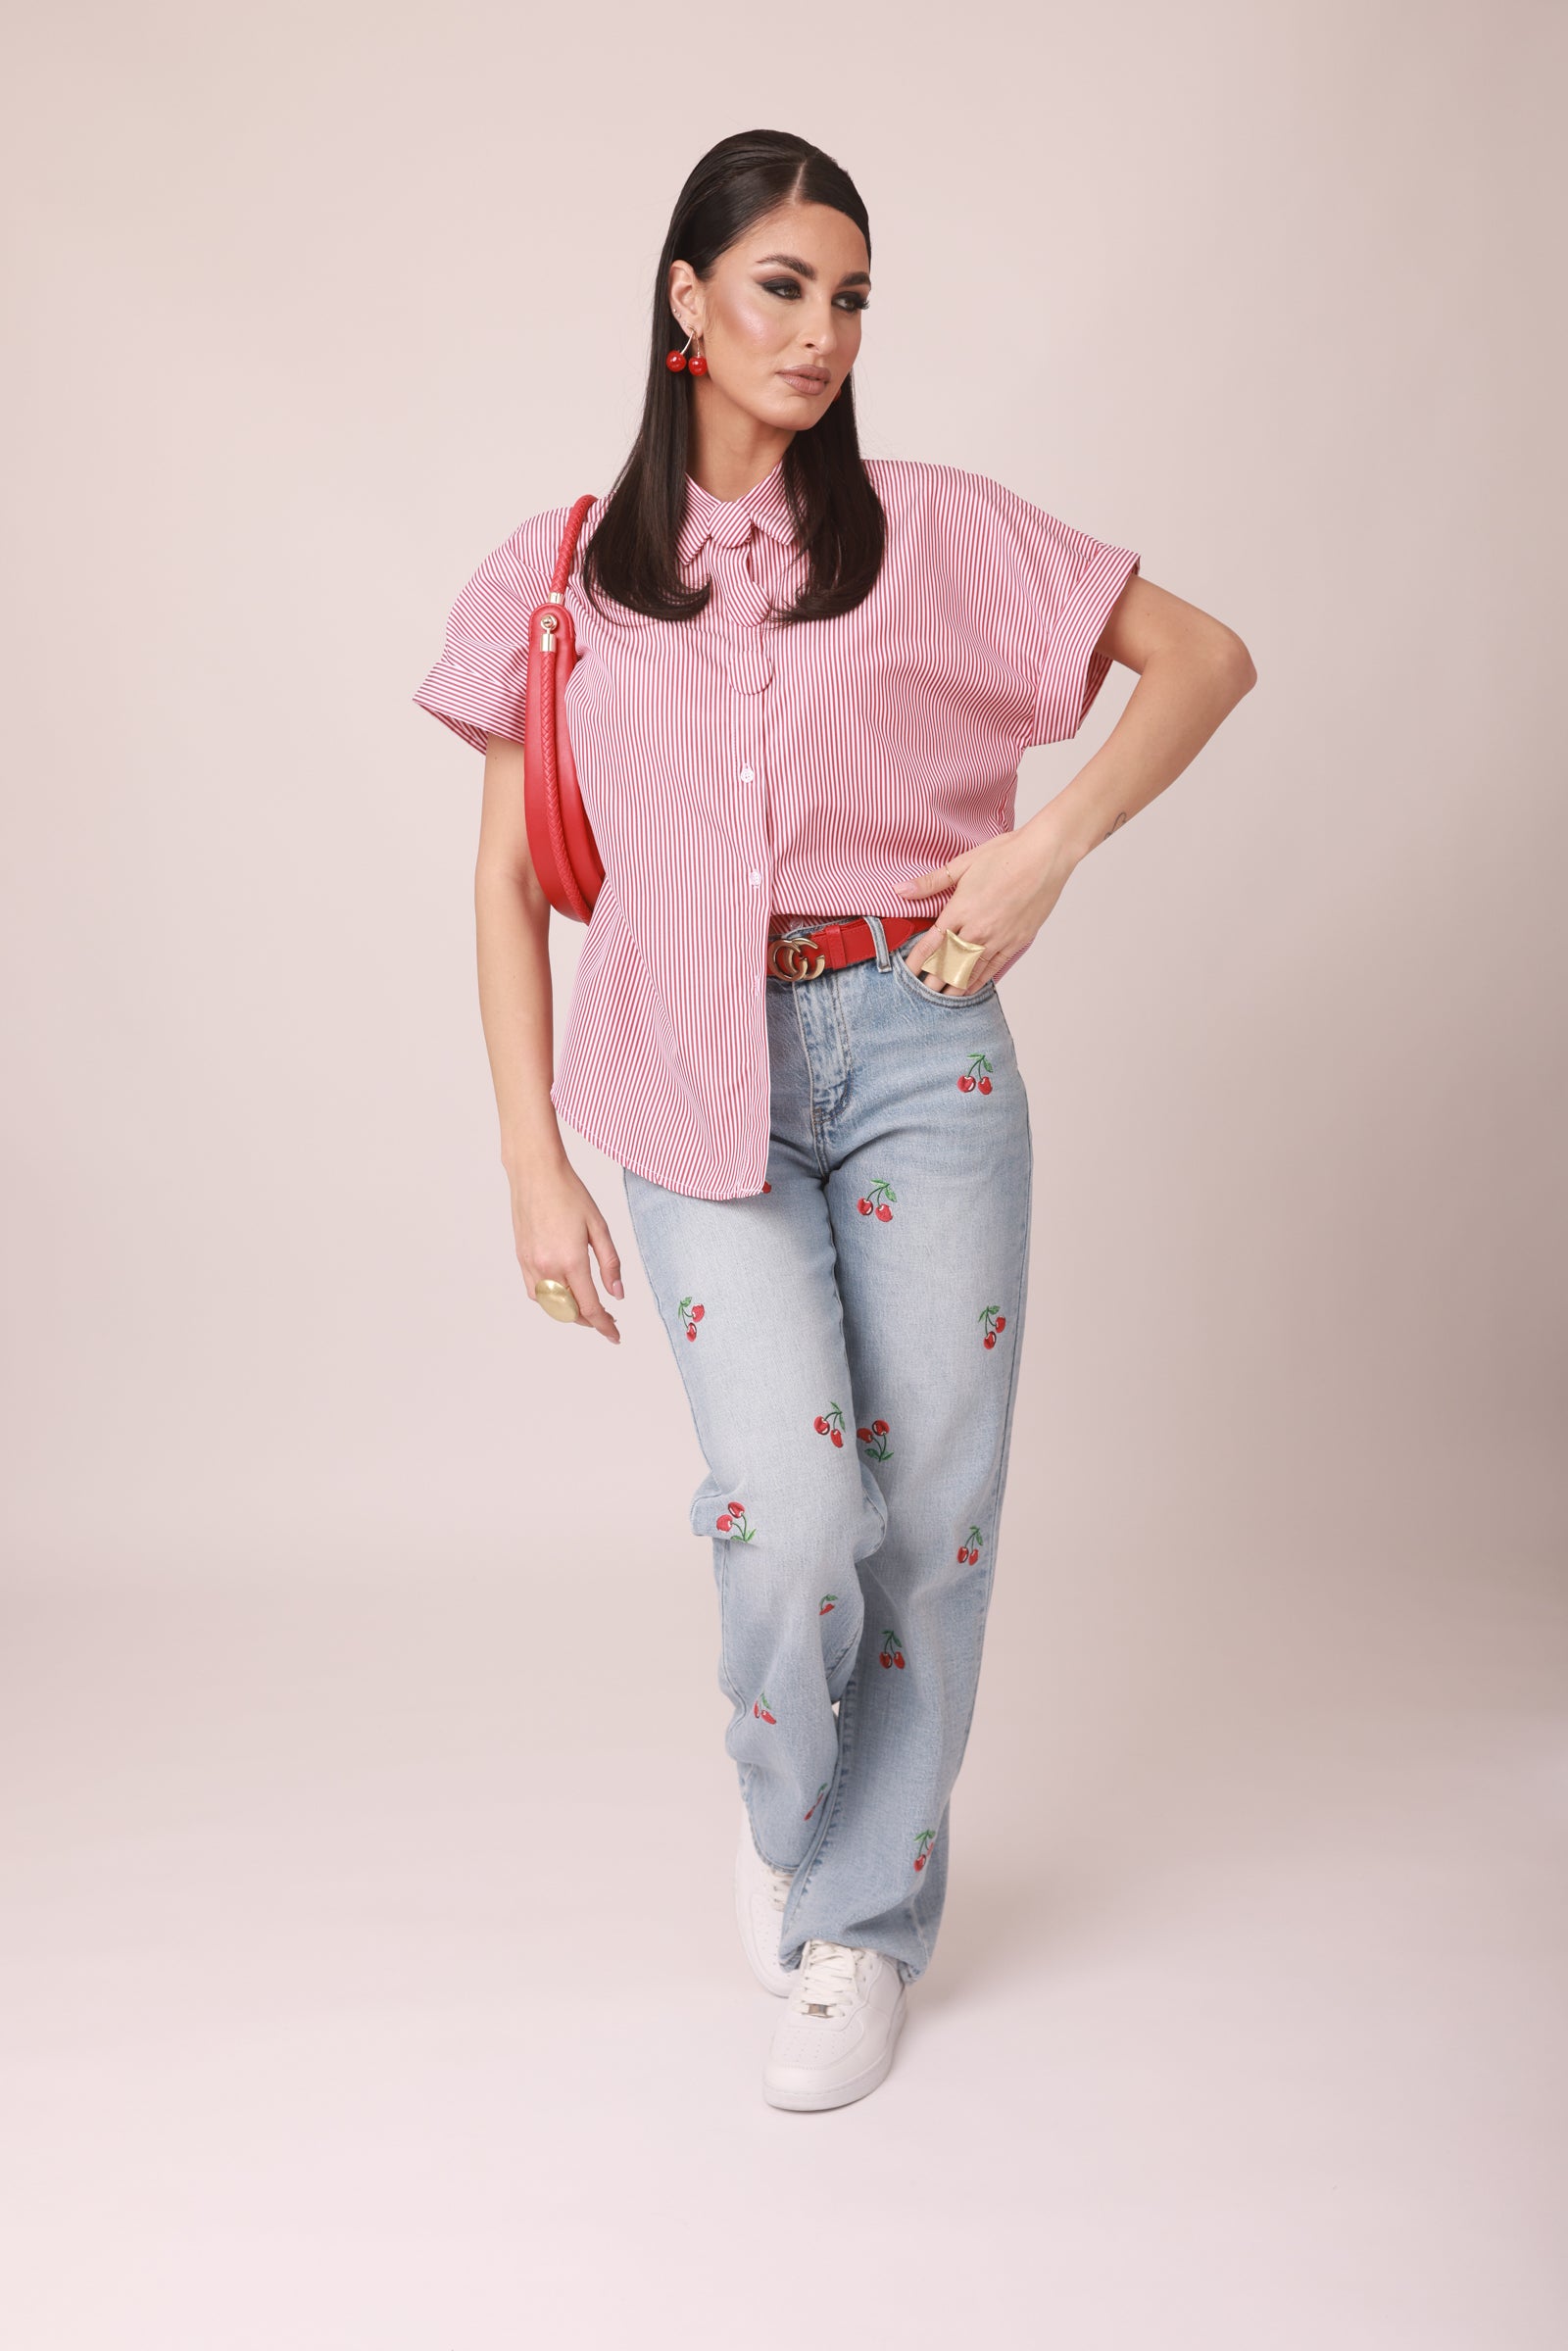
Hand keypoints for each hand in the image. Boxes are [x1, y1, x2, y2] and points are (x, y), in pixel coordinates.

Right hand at [508, 1156, 623, 1343]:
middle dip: (590, 1321)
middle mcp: (548, 1268)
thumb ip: (610, 1264)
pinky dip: (550, 1302)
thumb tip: (618, 1295)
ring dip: (569, 1314)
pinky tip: (562, 1294)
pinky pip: (534, 1293)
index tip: (615, 1336)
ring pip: (550, 1307)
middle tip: (608, 1320)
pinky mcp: (521, 1259)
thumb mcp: (599, 1227)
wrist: (536, 1174)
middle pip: (569, 1312)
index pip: (590, 1307)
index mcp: (571, 1261)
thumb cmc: (570, 1194)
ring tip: (587, 1309)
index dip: (604, 1326)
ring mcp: (531, 1265)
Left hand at [890, 824, 1076, 992]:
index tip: (907, 973)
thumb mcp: (964, 863)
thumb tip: (900, 889)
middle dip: (934, 979)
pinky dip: (980, 980)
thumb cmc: (1007, 854)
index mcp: (961, 909)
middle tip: (922, 993)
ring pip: (971, 969)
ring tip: (942, 999)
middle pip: (949, 962)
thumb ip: (930, 882)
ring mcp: (999, 937)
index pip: (931, 943)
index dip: (917, 961)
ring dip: (955, 985)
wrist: (1046, 857)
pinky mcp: (1017, 941)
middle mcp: (977, 928)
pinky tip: (970, 988)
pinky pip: (994, 967)